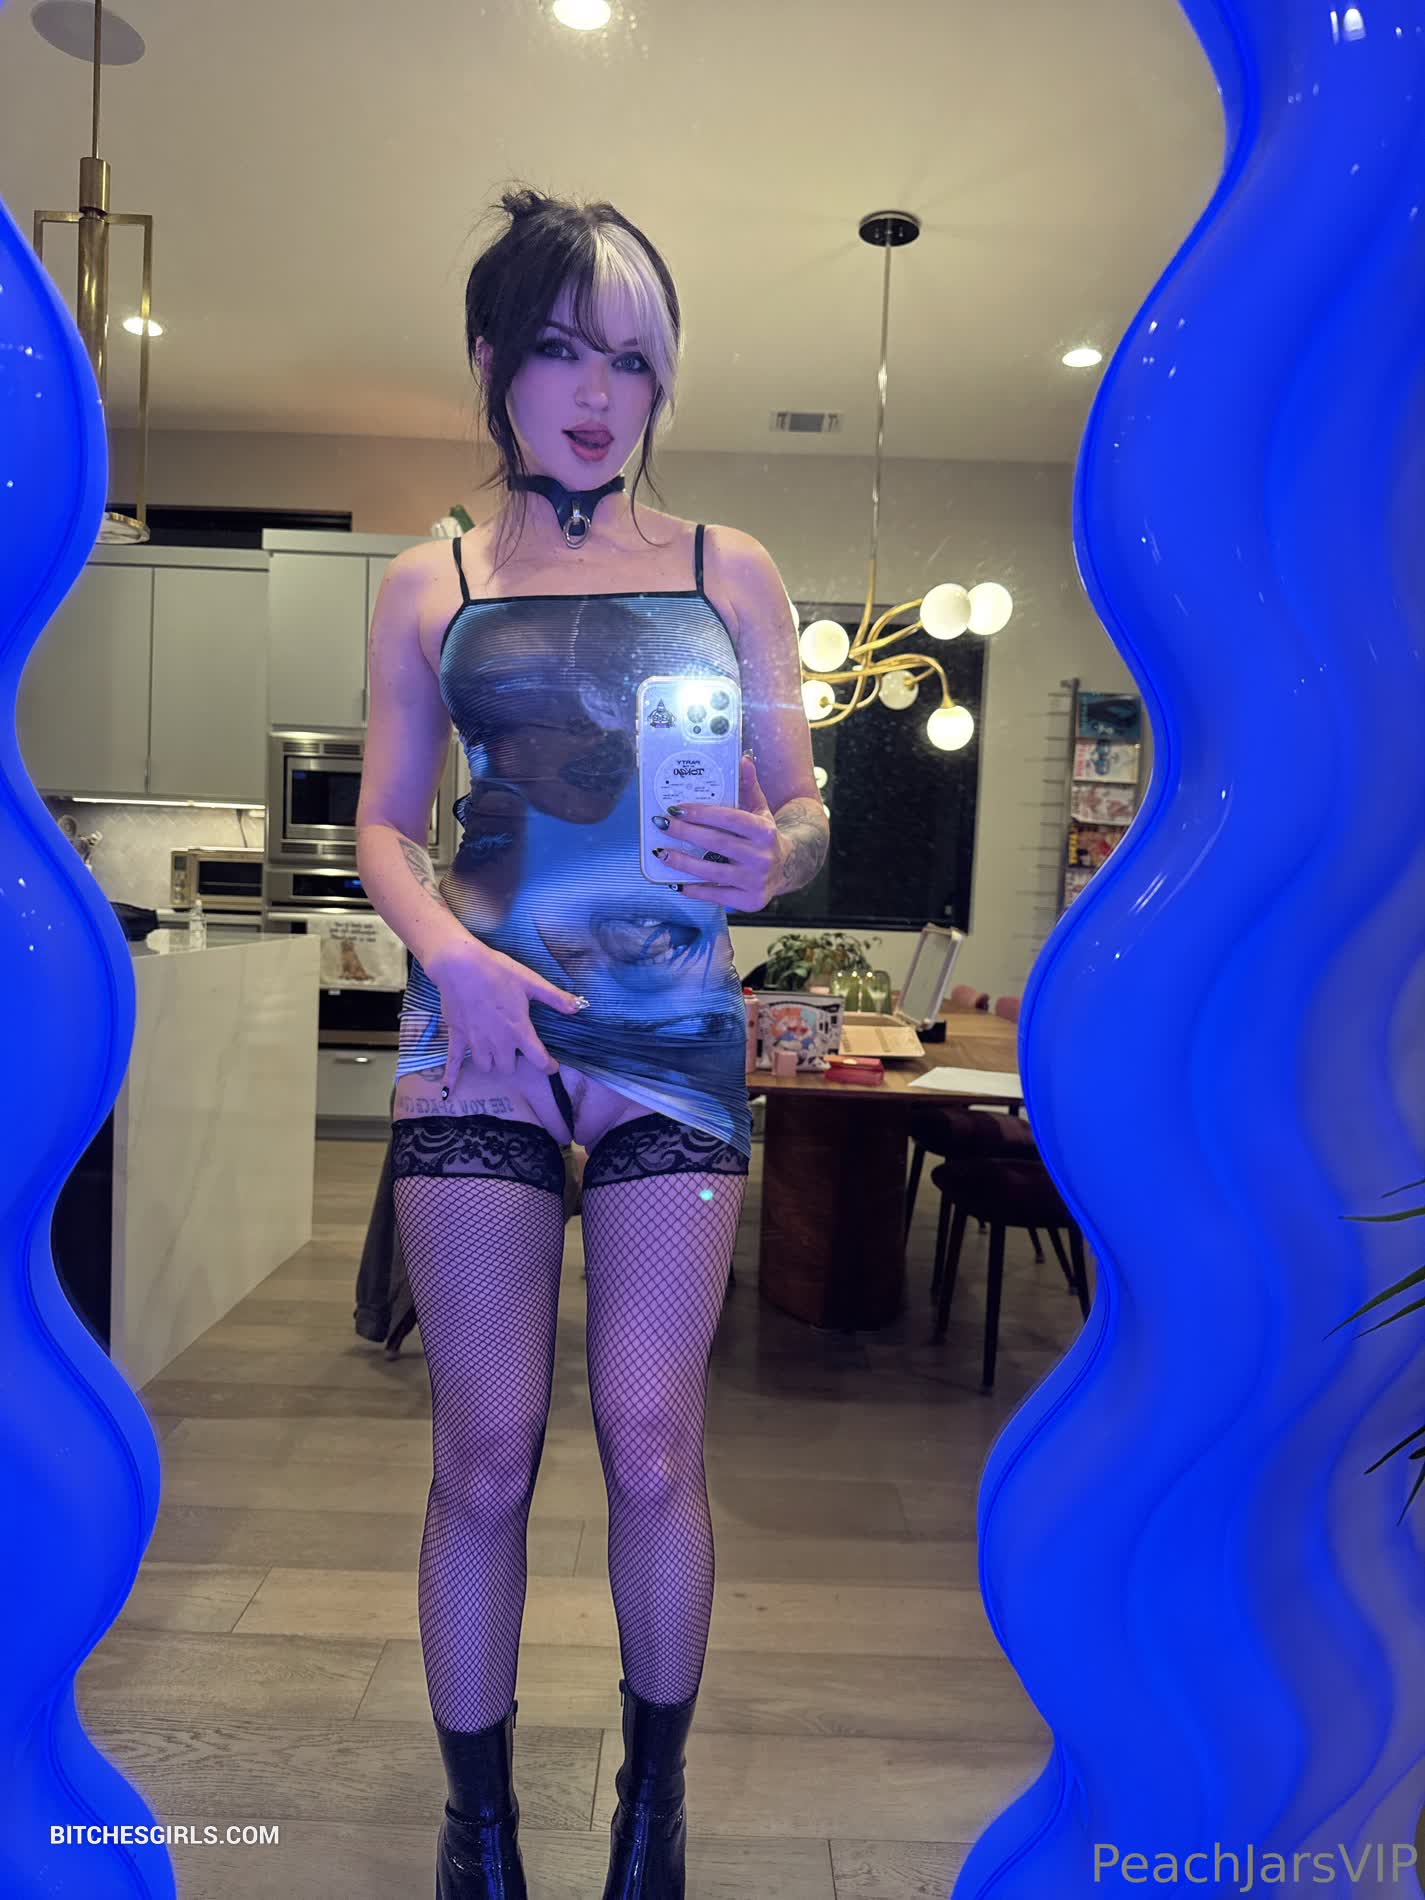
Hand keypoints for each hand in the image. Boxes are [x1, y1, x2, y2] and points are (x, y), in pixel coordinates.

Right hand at [424, 937, 585, 1086]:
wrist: (461, 966)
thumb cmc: (498, 972)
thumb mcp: (531, 981)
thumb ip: (554, 997)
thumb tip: (578, 1007)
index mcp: (519, 1030)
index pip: (538, 1059)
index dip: (548, 1066)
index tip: (552, 1067)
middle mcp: (498, 1042)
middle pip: (508, 1068)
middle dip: (514, 1063)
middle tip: (516, 1051)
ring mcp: (476, 1042)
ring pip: (486, 1067)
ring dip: (492, 1063)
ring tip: (495, 1054)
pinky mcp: (457, 1037)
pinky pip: (453, 1062)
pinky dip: (452, 1077)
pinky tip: (448, 1091)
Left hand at [650, 753, 786, 911]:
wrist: (787, 868)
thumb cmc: (764, 835)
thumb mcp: (761, 809)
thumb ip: (749, 786)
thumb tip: (743, 758)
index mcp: (765, 831)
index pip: (730, 819)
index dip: (702, 813)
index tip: (677, 807)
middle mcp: (762, 856)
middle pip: (717, 843)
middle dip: (685, 833)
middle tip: (662, 824)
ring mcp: (756, 881)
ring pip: (712, 872)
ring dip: (683, 863)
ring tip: (662, 853)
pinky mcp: (749, 901)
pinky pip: (716, 896)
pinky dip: (695, 890)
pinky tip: (677, 883)